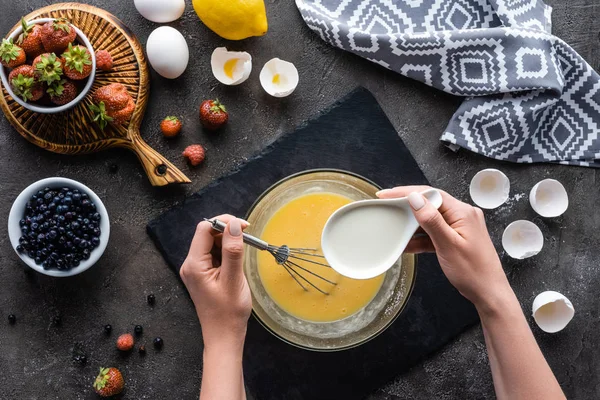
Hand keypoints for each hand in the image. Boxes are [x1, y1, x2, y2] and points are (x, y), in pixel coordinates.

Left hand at [180, 215, 251, 349]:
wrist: (224, 336)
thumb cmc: (229, 312)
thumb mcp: (234, 279)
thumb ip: (233, 250)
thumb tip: (234, 224)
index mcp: (194, 264)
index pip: (205, 229)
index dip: (224, 222)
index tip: (245, 226)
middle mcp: (191, 264)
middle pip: (207, 235)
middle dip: (227, 231)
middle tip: (248, 237)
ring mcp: (196, 270)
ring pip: (211, 244)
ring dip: (228, 242)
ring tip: (244, 251)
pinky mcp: (203, 274)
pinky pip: (214, 255)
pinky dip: (227, 252)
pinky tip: (237, 260)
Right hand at [377, 186, 511, 310]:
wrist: (489, 293)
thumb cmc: (473, 272)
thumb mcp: (448, 244)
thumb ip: (431, 220)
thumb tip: (415, 198)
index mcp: (462, 212)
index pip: (431, 194)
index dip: (407, 192)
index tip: (387, 195)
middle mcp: (462, 215)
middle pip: (430, 204)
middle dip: (408, 207)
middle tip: (387, 207)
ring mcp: (460, 227)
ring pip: (431, 219)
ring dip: (413, 225)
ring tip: (395, 227)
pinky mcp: (457, 238)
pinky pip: (434, 233)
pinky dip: (421, 238)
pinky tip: (407, 244)